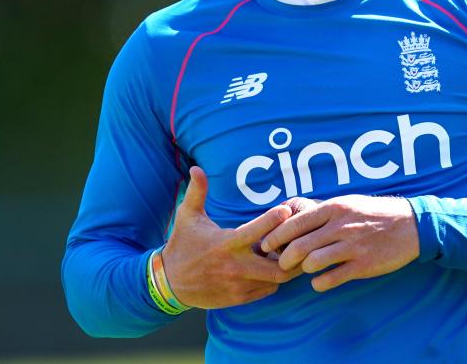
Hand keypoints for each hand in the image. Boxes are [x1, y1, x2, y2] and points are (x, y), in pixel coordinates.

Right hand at [161, 166, 302, 308]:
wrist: (169, 282)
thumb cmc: (182, 244)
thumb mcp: (187, 216)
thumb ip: (197, 191)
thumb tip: (196, 168)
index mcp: (226, 243)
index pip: (258, 231)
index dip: (275, 219)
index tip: (286, 210)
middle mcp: (235, 266)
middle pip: (278, 265)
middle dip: (291, 252)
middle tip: (297, 238)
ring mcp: (238, 285)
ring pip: (276, 280)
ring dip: (285, 266)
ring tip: (287, 251)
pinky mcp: (238, 298)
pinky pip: (267, 291)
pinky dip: (273, 280)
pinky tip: (272, 267)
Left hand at [260, 194, 419, 291]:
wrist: (411, 225)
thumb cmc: (374, 214)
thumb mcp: (347, 204)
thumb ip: (323, 214)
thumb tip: (292, 221)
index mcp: (334, 208)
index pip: (295, 223)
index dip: (276, 236)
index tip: (266, 246)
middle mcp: (340, 226)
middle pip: (299, 245)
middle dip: (284, 258)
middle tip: (281, 264)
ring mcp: (352, 246)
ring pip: (312, 262)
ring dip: (303, 270)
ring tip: (304, 271)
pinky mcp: (363, 265)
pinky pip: (332, 278)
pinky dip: (320, 283)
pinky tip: (319, 282)